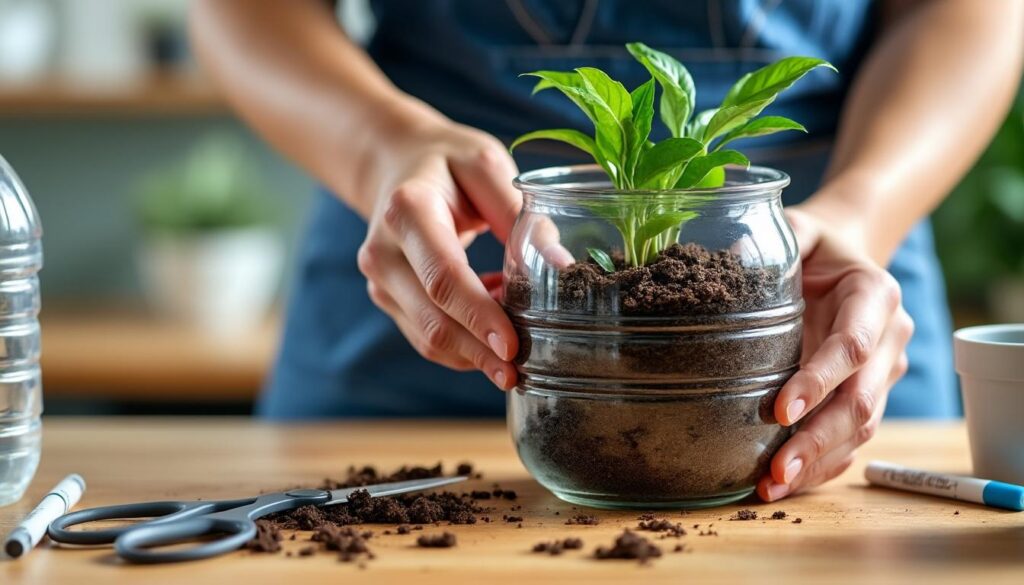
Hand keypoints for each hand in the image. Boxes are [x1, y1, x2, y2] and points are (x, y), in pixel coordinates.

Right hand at [355, 114, 522, 388]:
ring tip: (515, 346)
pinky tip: (493, 329)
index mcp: (407, 210)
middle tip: (520, 371)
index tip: (511, 346)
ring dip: (474, 351)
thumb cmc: (448, 164)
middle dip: (479, 351)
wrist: (396, 166)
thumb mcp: (486, 167)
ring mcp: (380, 281)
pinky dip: (464, 344)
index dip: (478, 316)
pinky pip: (427, 337)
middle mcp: (383, 251)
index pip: (443, 277)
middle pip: (432, 319)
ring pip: (428, 338)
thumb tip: (564, 267)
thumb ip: (522, 214)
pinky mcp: (388, 300)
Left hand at [757, 206, 913, 500]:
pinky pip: (850, 441)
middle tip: (776, 469)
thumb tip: (732, 254)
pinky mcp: (868, 397)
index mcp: (875, 295)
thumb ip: (779, 236)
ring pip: (859, 429)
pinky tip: (784, 484)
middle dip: (818, 438)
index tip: (780, 411)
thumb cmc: (815, 245)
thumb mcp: (799, 229)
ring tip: (771, 487)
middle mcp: (889, 339)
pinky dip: (820, 466)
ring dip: (817, 462)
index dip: (819, 380)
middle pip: (860, 400)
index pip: (852, 346)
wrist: (843, 259)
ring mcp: (883, 374)